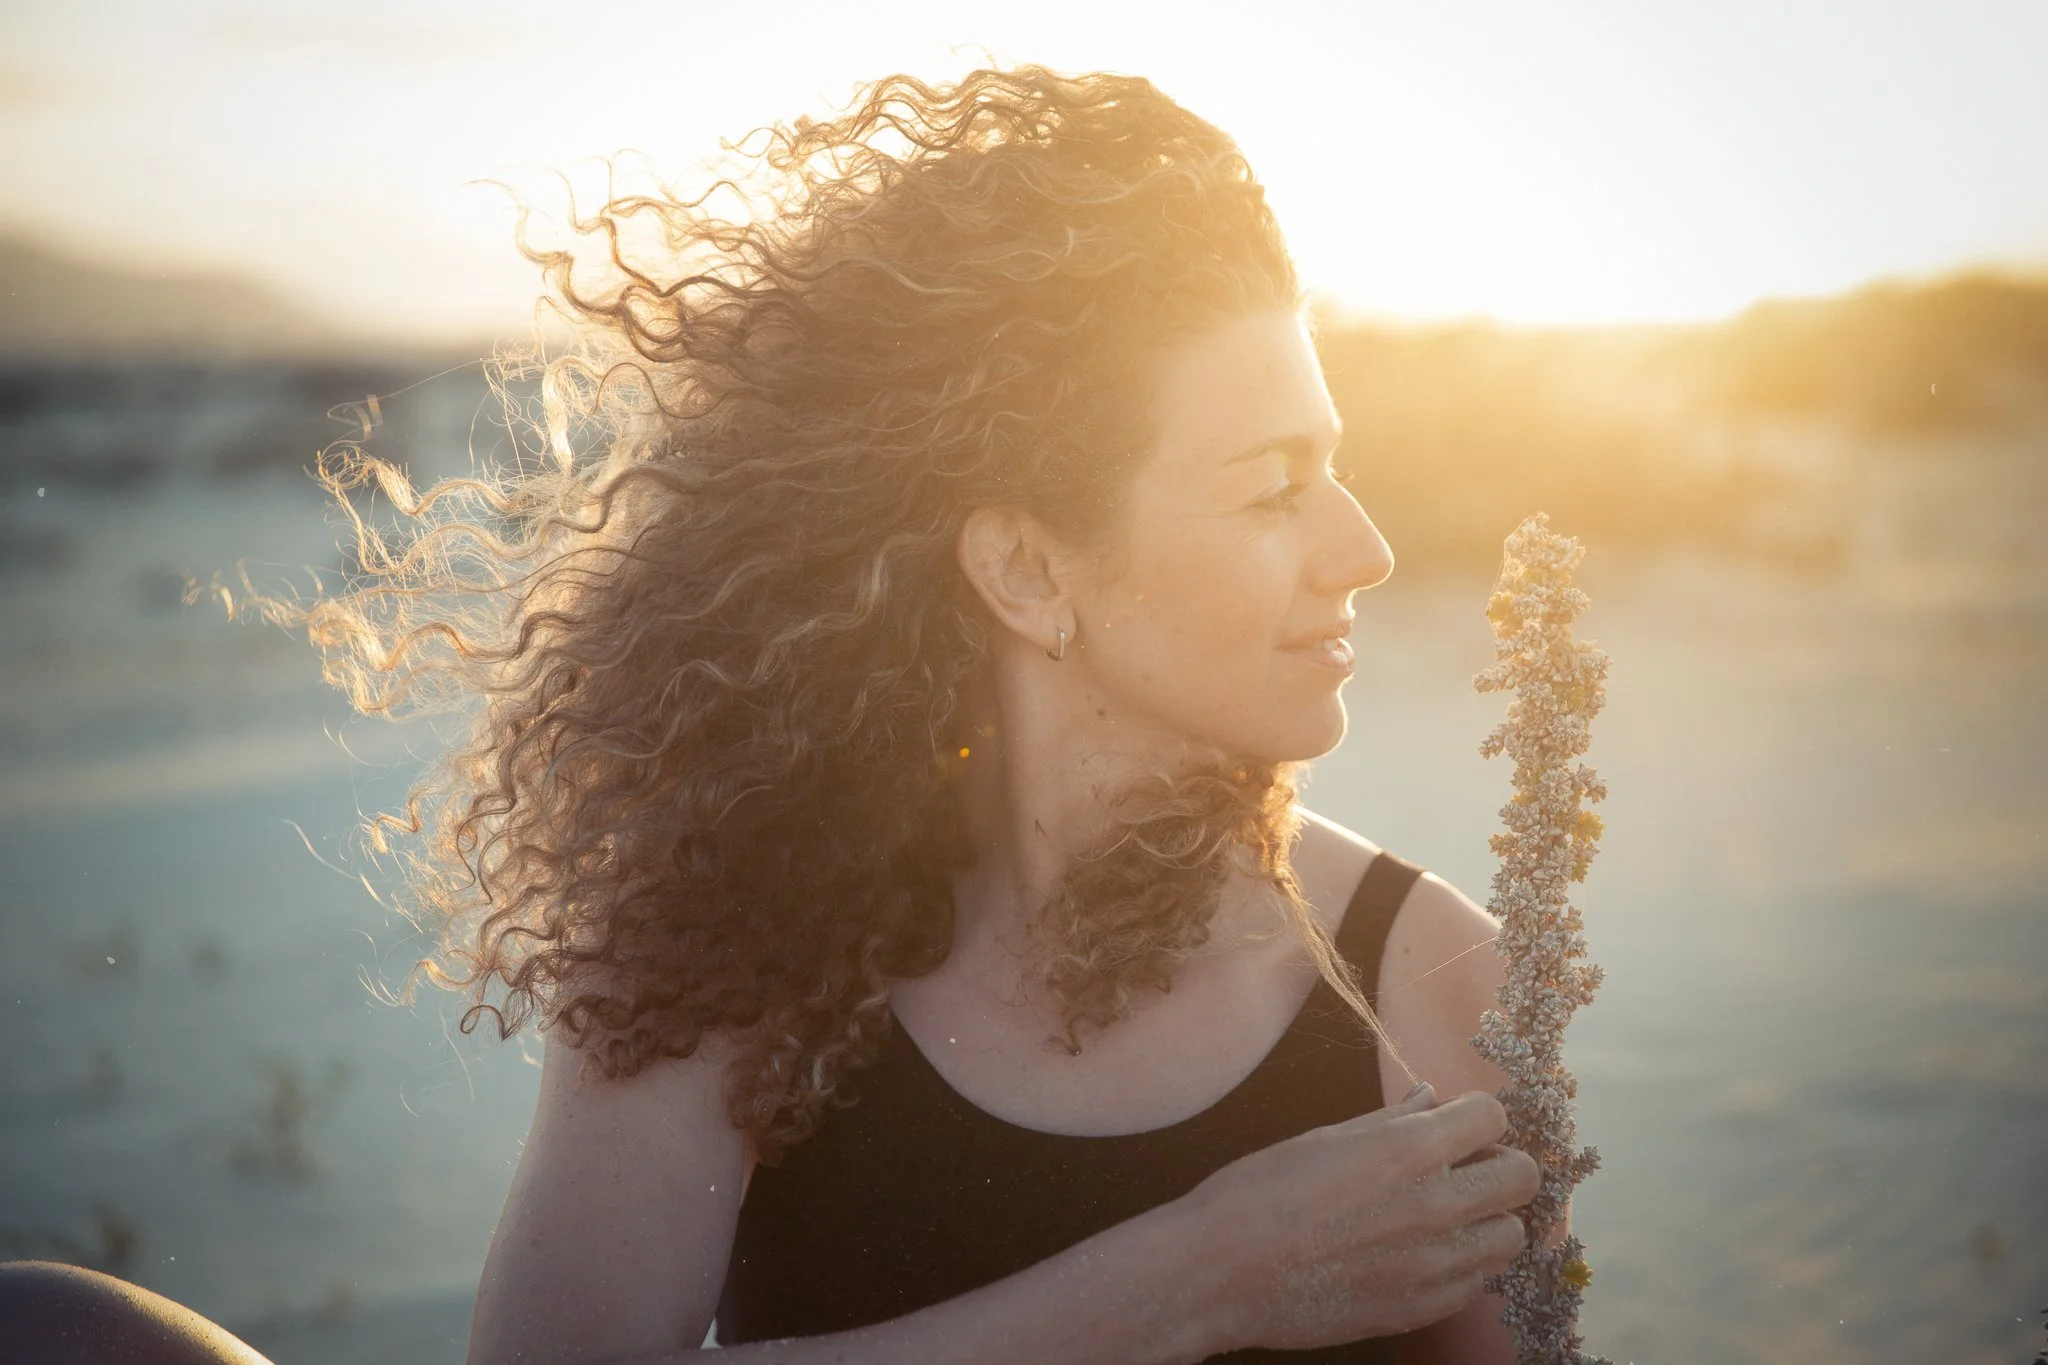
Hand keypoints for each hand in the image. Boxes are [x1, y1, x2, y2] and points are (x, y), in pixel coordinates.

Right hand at [1175, 1084, 1539, 1352]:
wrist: (1222, 1272)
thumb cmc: (1259, 1194)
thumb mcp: (1325, 1139)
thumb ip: (1390, 1122)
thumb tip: (1431, 1099)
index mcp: (1407, 1150)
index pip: (1493, 1117)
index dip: (1477, 1116)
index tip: (1459, 1125)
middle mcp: (1435, 1205)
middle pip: (1523, 1177)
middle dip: (1500, 1165)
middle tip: (1465, 1170)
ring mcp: (1434, 1264)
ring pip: (1512, 1236)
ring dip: (1488, 1220)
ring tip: (1448, 1218)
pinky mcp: (1423, 1309)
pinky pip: (1477, 1283)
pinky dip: (1463, 1266)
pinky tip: (1423, 1255)